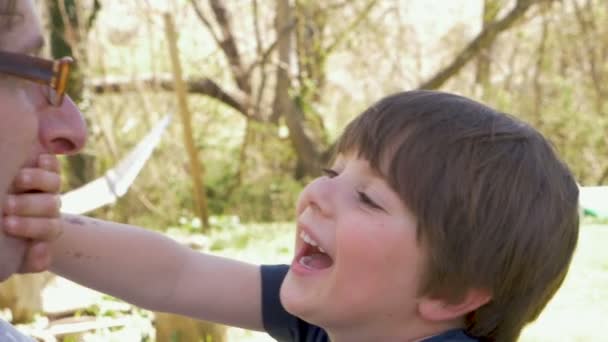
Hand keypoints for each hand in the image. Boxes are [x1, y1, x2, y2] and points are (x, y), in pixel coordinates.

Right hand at [2, 154, 61, 272]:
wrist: (4, 213)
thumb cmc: (5, 239)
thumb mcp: (13, 255)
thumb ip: (30, 260)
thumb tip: (41, 248)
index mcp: (46, 228)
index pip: (49, 229)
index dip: (31, 227)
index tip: (7, 225)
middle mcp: (50, 207)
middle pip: (51, 205)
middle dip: (30, 205)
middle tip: (7, 205)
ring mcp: (49, 186)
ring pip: (54, 183)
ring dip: (38, 180)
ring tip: (19, 179)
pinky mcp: (45, 167)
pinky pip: (52, 164)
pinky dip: (47, 162)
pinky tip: (38, 158)